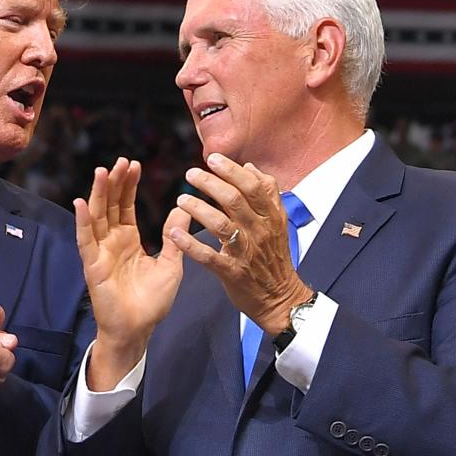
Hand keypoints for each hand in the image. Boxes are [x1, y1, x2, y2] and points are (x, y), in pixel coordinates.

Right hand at [75, 157, 190, 389]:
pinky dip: (82, 221)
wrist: (138, 329)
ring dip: (97, 193)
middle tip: (120, 160)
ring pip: (96, 216)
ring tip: (102, 171)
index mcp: (128, 240)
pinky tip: (80, 202)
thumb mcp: (171, 265)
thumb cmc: (152, 302)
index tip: (133, 164)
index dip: (128, 185)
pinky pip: (86, 240)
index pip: (124, 205)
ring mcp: (100, 252)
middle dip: (114, 182)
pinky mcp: (92, 265)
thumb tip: (183, 209)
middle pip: (109, 205)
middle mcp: (111, 241)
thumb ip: (174, 237)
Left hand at [170, 155, 311, 334]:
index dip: (231, 170)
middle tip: (190, 174)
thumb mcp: (278, 222)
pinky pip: (210, 257)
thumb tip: (250, 167)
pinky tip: (175, 234)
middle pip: (234, 201)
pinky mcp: (233, 272)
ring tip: (180, 200)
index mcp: (270, 217)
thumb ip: (267, 193)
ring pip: (221, 225)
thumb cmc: (274, 255)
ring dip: (198, 209)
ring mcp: (246, 252)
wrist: (280, 297)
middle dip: (210, 183)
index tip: (212, 158)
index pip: (253, 186)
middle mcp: (259, 231)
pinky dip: (191, 245)